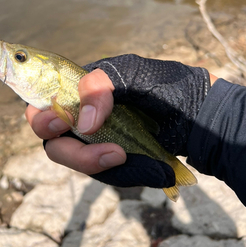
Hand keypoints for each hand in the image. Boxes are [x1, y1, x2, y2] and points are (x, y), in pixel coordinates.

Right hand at [25, 55, 213, 188]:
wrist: (204, 117)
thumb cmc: (169, 86)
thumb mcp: (135, 73)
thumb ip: (102, 86)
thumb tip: (83, 123)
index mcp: (83, 87)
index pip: (44, 101)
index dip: (41, 116)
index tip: (59, 124)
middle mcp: (84, 114)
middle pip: (53, 140)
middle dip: (72, 152)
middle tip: (105, 152)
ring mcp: (98, 139)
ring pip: (76, 161)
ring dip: (98, 165)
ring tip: (129, 157)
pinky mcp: (114, 160)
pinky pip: (104, 174)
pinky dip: (123, 174)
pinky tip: (149, 167)